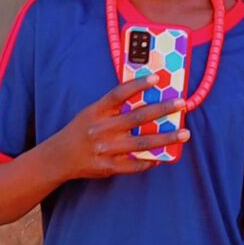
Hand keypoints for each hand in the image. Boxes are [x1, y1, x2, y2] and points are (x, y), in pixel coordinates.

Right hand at [54, 75, 188, 179]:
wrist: (59, 157)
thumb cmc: (80, 130)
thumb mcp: (91, 112)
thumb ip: (113, 107)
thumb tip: (144, 99)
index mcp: (97, 111)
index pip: (119, 94)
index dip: (138, 84)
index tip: (157, 78)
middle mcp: (102, 129)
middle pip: (137, 117)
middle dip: (163, 109)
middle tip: (182, 104)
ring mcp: (106, 149)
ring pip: (142, 142)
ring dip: (166, 138)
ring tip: (184, 134)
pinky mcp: (108, 166)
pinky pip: (134, 165)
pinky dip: (150, 161)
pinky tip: (163, 157)